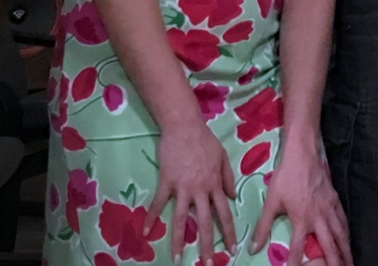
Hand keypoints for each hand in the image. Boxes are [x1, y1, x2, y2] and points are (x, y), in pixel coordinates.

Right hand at [147, 120, 237, 264]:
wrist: (184, 126)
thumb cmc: (204, 139)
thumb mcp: (222, 156)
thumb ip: (227, 177)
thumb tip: (232, 196)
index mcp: (214, 184)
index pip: (225, 213)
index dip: (229, 232)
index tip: (233, 249)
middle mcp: (200, 190)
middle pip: (206, 222)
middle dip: (208, 245)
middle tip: (209, 264)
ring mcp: (182, 187)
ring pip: (182, 219)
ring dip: (179, 240)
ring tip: (178, 258)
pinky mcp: (166, 182)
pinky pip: (158, 203)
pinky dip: (151, 217)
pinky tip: (145, 232)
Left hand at [250, 139, 350, 265]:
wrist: (304, 154)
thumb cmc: (286, 177)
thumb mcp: (271, 201)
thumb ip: (263, 226)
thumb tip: (253, 247)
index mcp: (302, 219)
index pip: (299, 248)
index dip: (296, 262)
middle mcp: (318, 217)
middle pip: (329, 246)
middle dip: (335, 262)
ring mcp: (329, 209)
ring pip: (341, 234)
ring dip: (346, 250)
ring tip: (349, 262)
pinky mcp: (335, 200)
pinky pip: (344, 220)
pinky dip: (347, 233)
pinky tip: (348, 238)